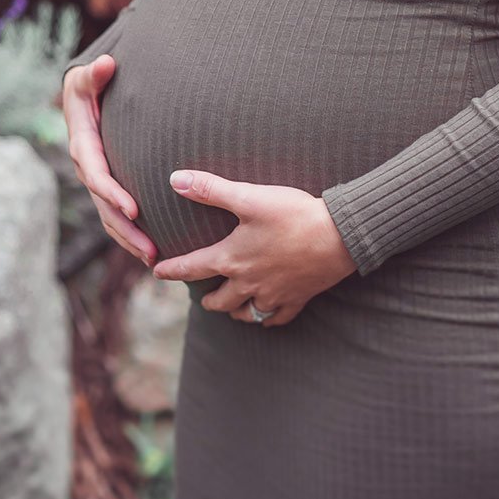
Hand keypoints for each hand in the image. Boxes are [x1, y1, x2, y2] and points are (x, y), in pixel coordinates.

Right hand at [60, 54, 157, 265]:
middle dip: (125, 228)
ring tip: (154, 259)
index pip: (95, 173)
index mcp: (82, 145)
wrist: (82, 97)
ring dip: (129, 239)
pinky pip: (115, 215)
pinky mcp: (106, 187)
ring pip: (109, 217)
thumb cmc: (88, 85)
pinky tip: (153, 250)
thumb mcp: (86, 77)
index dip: (111, 192)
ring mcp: (95, 180)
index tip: (133, 208)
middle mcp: (86, 167)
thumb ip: (95, 73)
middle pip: (103, 205)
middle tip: (150, 249)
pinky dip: (130, 233)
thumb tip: (106, 63)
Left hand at [148, 172, 358, 327]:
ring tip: (230, 308)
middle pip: (220, 300)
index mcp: (232, 258)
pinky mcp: (299, 298)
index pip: (193, 268)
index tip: (157, 273)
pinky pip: (278, 318)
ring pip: (247, 314)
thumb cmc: (293, 214)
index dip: (172, 270)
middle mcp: (250, 283)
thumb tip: (175, 179)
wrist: (341, 236)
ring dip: (235, 312)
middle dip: (208, 299)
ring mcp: (275, 294)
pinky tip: (266, 316)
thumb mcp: (248, 197)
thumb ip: (210, 190)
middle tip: (201, 297)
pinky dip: (268, 319)